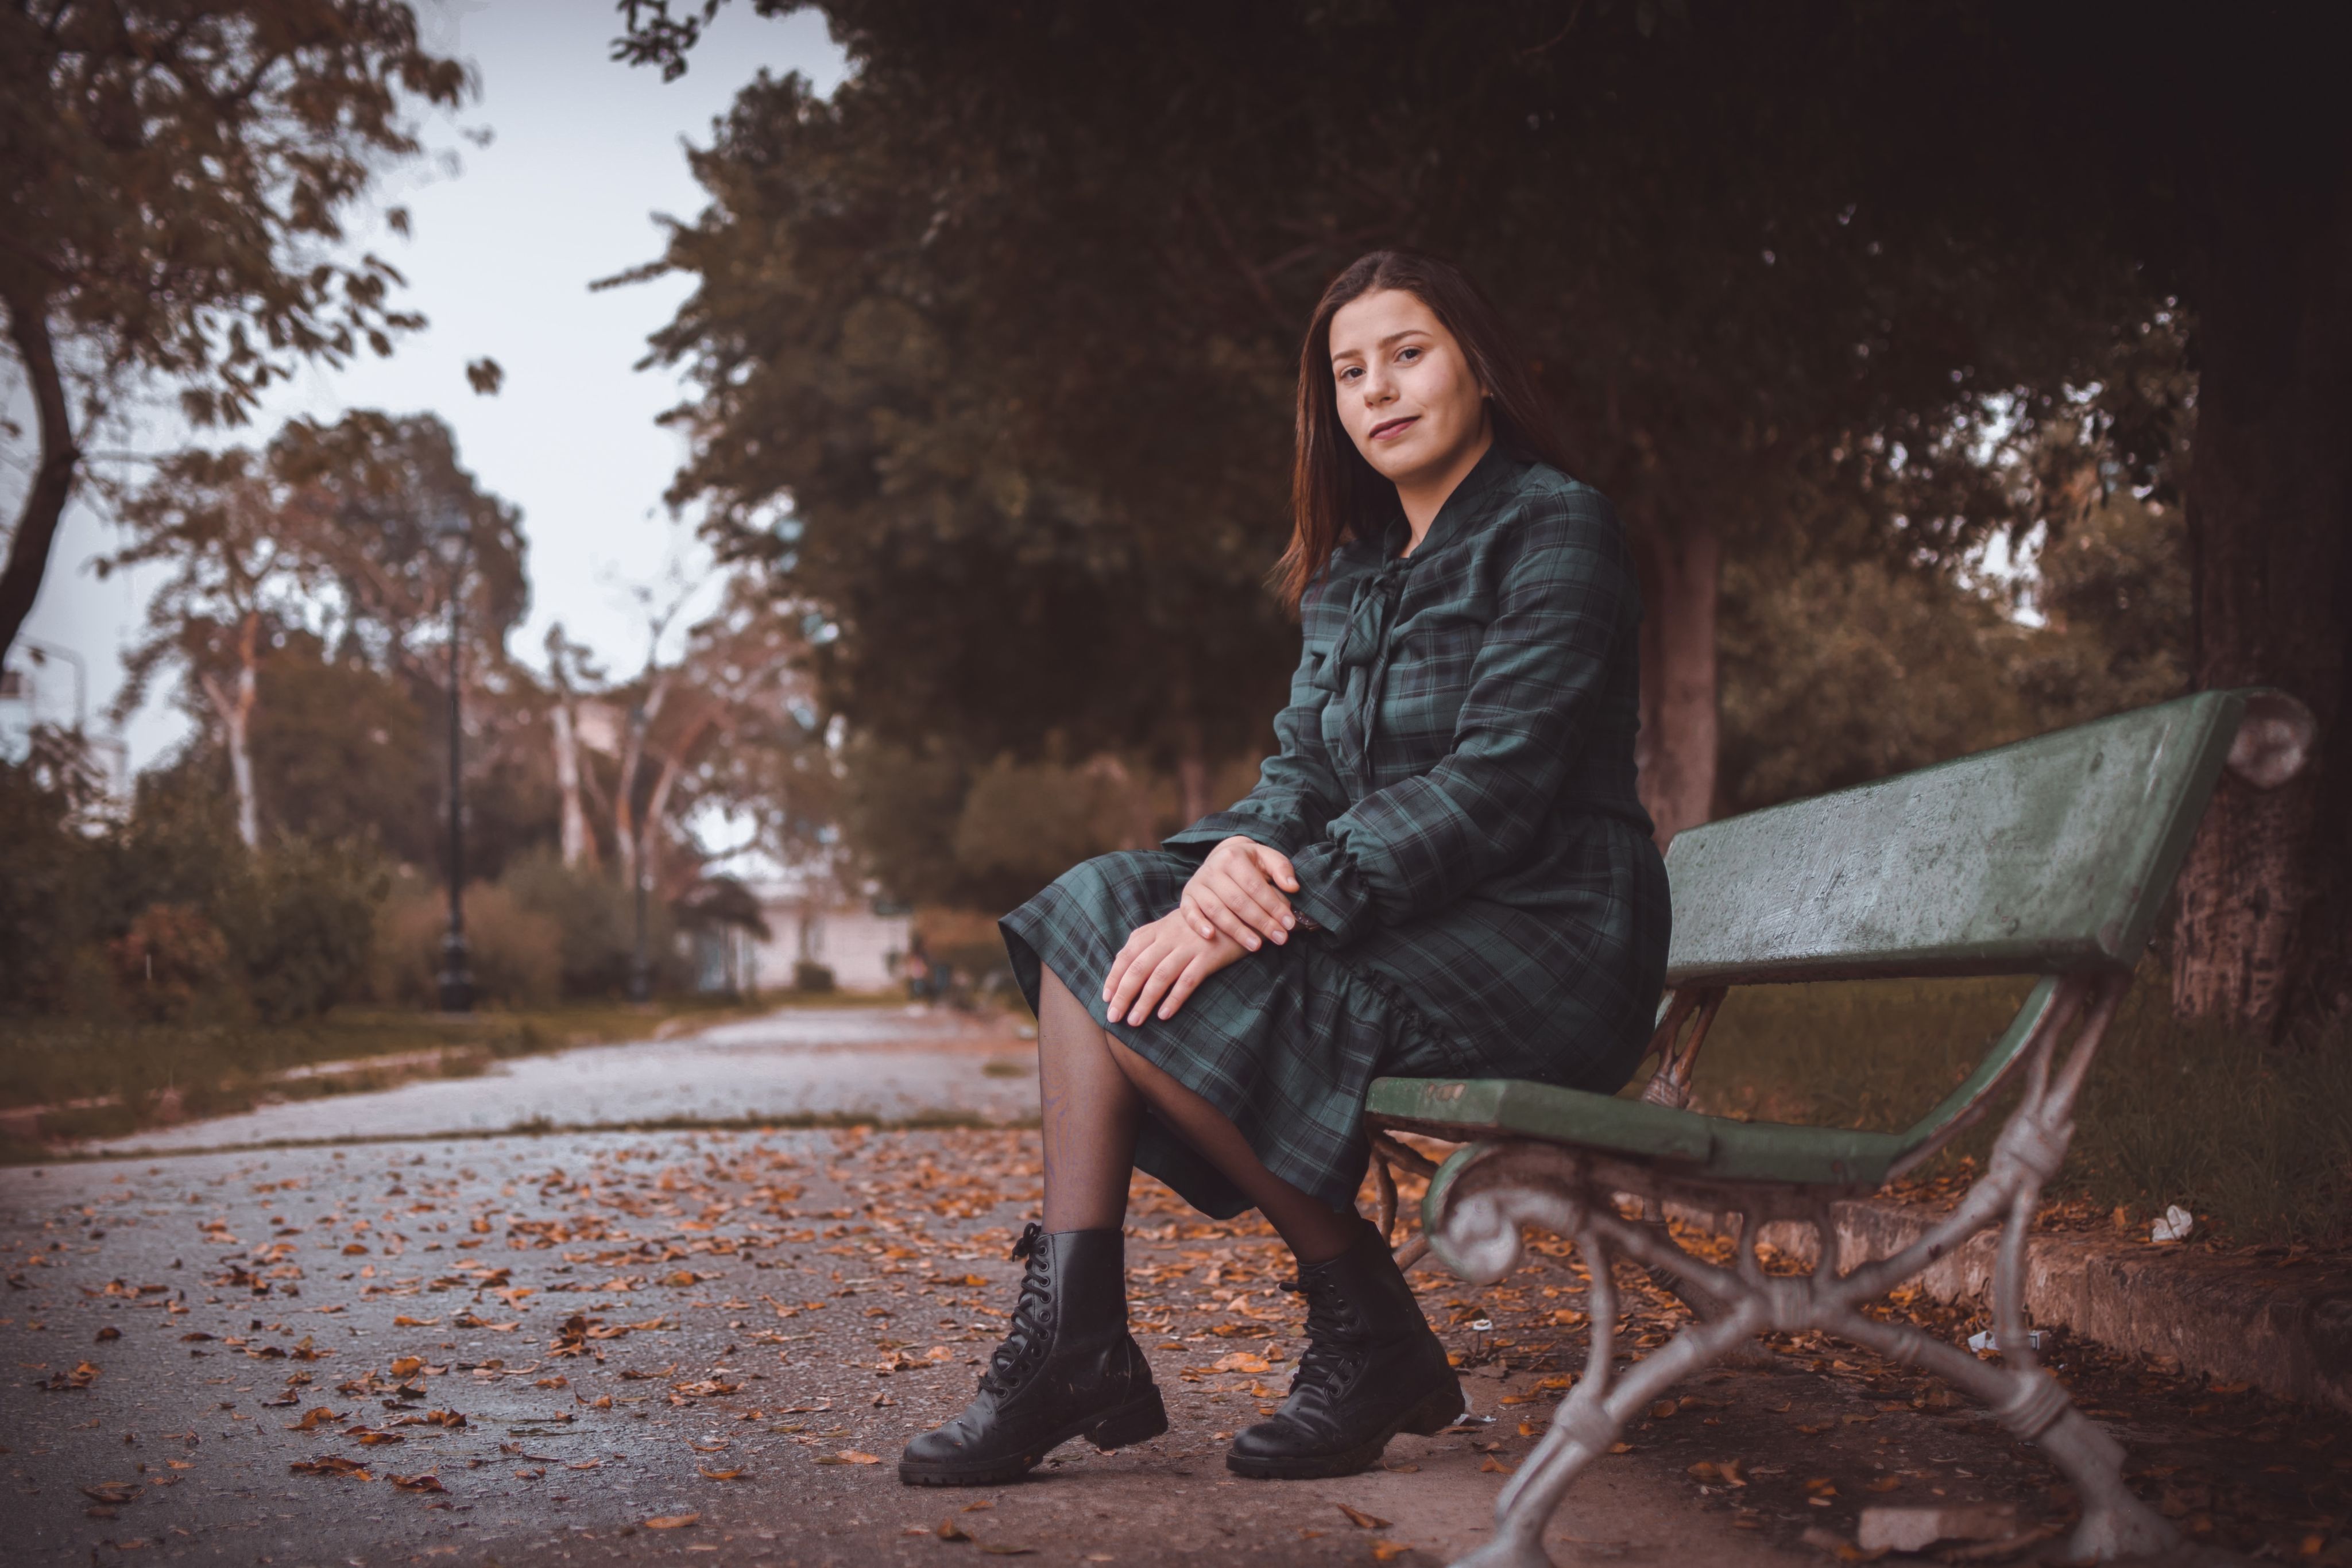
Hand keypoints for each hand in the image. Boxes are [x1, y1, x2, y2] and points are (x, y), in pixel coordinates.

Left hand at [1102, 911, 1246, 1025]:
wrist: (1239, 910)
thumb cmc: (1202, 924)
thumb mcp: (1172, 924)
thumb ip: (1149, 939)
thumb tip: (1123, 962)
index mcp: (1157, 929)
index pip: (1127, 954)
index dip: (1114, 976)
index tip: (1106, 998)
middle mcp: (1169, 936)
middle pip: (1139, 967)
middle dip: (1123, 994)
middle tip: (1113, 1016)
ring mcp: (1189, 946)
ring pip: (1160, 976)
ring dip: (1144, 1001)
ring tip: (1134, 1021)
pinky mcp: (1209, 957)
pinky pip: (1188, 980)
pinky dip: (1174, 998)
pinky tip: (1164, 1015)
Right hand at [1180, 835, 1300, 952]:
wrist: (1222, 858)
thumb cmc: (1250, 863)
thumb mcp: (1267, 858)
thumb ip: (1282, 869)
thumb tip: (1292, 887)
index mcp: (1232, 856)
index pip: (1255, 886)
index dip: (1273, 906)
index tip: (1289, 924)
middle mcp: (1212, 869)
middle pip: (1238, 901)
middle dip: (1261, 922)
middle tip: (1280, 938)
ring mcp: (1197, 884)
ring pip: (1216, 910)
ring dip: (1236, 930)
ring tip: (1256, 945)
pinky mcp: (1187, 897)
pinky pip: (1189, 912)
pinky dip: (1198, 924)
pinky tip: (1211, 936)